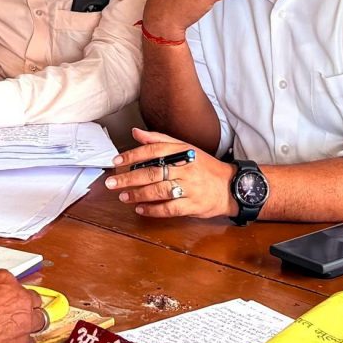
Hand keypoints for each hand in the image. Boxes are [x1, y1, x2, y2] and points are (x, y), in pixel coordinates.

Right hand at [0, 270, 47, 342]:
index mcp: (5, 280)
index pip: (19, 286)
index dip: (13, 297)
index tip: (9, 303)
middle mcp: (19, 297)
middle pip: (34, 301)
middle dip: (26, 309)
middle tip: (16, 316)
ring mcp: (24, 320)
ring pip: (40, 321)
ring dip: (30, 326)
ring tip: (18, 331)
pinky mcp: (23, 342)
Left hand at [103, 129, 235, 218]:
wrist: (230, 186)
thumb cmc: (205, 166)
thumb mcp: (185, 147)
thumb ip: (159, 139)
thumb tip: (135, 132)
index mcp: (183, 152)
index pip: (154, 150)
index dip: (133, 155)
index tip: (117, 161)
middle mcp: (186, 168)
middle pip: (153, 172)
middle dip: (129, 178)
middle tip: (112, 183)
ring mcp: (190, 188)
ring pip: (159, 191)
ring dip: (138, 195)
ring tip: (123, 197)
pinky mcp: (193, 205)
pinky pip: (170, 209)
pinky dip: (153, 210)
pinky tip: (140, 209)